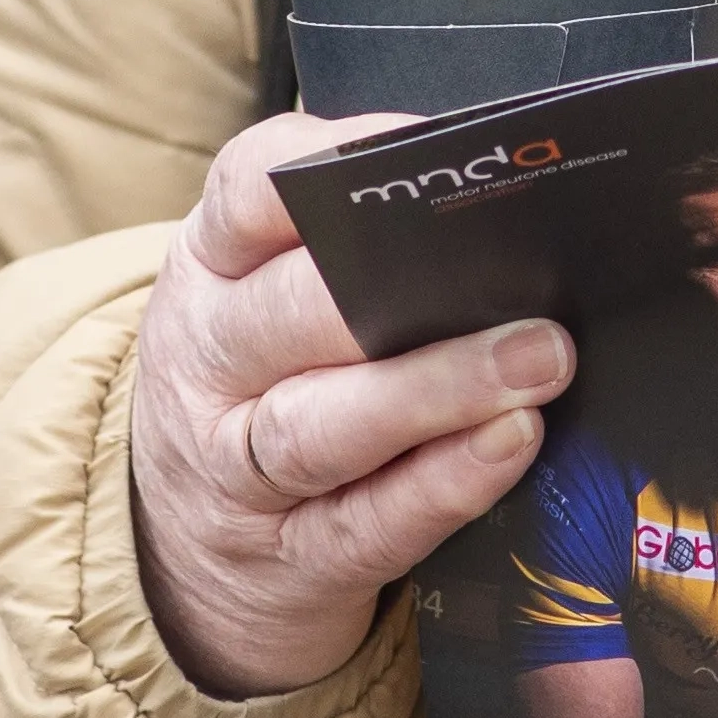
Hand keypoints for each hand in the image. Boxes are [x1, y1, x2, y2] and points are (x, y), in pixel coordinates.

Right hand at [128, 114, 569, 699]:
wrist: (181, 548)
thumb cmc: (261, 387)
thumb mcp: (260, 301)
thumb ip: (347, 252)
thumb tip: (497, 202)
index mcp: (208, 271)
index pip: (248, 193)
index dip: (331, 165)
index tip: (429, 157)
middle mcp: (208, 364)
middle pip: (287, 315)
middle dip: (398, 292)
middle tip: (519, 283)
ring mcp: (236, 472)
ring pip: (321, 427)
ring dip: (437, 391)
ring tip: (536, 363)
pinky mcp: (290, 560)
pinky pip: (367, 524)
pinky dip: (440, 486)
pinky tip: (508, 446)